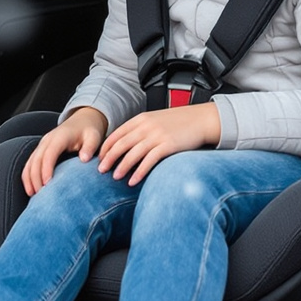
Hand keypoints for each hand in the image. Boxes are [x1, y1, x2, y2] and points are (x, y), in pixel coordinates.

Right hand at [23, 109, 106, 195]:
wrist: (82, 120)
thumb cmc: (89, 130)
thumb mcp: (94, 137)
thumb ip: (90, 147)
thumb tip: (84, 159)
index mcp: (60, 137)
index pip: (49, 154)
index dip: (46, 168)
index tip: (48, 184)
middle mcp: (47, 140)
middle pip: (36, 160)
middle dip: (36, 178)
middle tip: (41, 195)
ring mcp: (42, 145)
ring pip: (30, 163)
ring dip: (29, 179)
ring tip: (33, 195)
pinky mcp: (40, 150)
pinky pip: (29, 164)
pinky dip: (27, 176)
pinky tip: (30, 189)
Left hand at [96, 102, 220, 184]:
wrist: (201, 119)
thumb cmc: (179, 122)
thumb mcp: (156, 120)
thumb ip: (141, 129)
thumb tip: (125, 144)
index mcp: (141, 119)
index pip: (117, 134)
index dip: (106, 147)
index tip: (100, 158)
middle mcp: (146, 126)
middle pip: (121, 144)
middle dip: (109, 158)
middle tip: (101, 170)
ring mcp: (157, 135)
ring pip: (133, 153)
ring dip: (122, 167)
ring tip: (114, 177)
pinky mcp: (168, 145)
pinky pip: (149, 161)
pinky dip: (139, 172)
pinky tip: (133, 181)